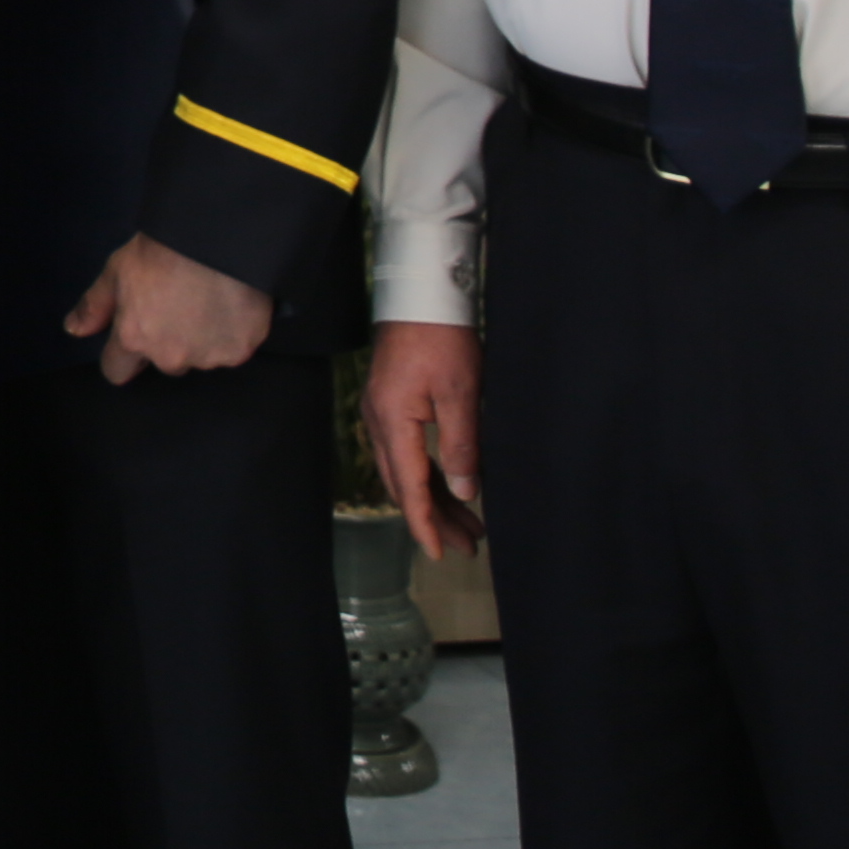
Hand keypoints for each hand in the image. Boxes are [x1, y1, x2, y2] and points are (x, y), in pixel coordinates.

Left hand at [67, 234, 276, 384]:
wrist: (214, 237)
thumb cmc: (161, 250)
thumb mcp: (116, 271)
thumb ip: (94, 306)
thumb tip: (74, 330)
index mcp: (134, 339)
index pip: (117, 371)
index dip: (121, 355)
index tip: (134, 336)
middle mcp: (171, 357)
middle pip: (164, 363)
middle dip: (167, 343)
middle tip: (177, 307)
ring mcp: (208, 357)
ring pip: (200, 358)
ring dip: (201, 340)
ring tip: (206, 303)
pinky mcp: (240, 349)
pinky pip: (232, 349)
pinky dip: (231, 333)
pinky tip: (230, 306)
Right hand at [362, 321, 482, 561]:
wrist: (420, 295)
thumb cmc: (442, 338)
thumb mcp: (462, 393)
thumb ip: (462, 445)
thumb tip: (466, 493)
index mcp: (393, 422)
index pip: (409, 487)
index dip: (425, 524)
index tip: (440, 553)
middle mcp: (379, 422)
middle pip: (404, 485)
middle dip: (435, 518)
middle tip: (468, 545)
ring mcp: (381, 413)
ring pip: (406, 471)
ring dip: (435, 499)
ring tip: (469, 524)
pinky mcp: (390, 404)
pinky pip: (406, 452)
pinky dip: (429, 475)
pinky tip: (451, 487)